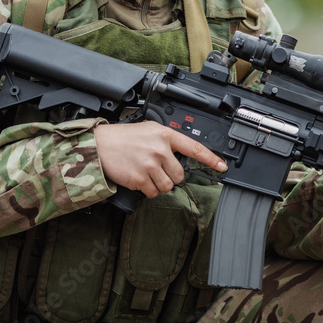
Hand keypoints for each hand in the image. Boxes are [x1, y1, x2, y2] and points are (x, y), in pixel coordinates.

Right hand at [93, 121, 227, 197]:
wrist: (100, 145)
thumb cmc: (124, 138)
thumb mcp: (150, 130)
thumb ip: (167, 140)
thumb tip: (181, 154)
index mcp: (166, 135)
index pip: (195, 148)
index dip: (211, 158)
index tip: (222, 166)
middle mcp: (160, 149)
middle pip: (179, 175)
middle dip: (169, 175)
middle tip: (155, 168)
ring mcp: (150, 164)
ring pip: (167, 186)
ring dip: (158, 184)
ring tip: (145, 173)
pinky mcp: (140, 178)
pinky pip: (153, 193)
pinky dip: (147, 190)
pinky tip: (138, 179)